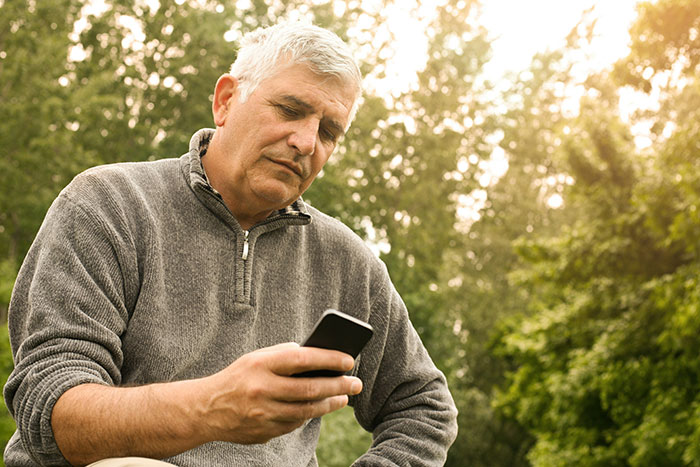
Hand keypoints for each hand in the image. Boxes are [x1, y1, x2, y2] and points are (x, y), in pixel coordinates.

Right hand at [199, 343, 362, 443]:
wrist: (205, 409)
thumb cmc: (238, 377)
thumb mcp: (256, 358)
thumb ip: (284, 354)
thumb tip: (319, 355)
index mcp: (260, 365)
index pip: (302, 359)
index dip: (328, 359)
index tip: (349, 360)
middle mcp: (261, 389)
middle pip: (309, 388)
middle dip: (338, 385)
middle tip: (356, 383)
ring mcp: (262, 414)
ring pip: (306, 411)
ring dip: (329, 404)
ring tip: (344, 397)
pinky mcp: (263, 432)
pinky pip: (294, 424)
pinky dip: (309, 416)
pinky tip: (320, 408)